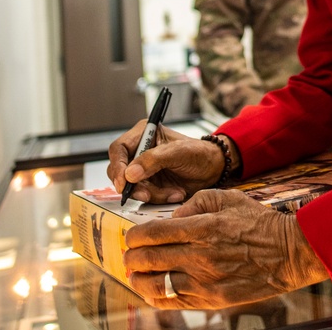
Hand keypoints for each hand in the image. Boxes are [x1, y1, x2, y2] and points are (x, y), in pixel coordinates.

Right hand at [107, 124, 223, 203]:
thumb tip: (129, 174)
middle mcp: (139, 151)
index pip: (118, 149)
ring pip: (132, 187)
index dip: (117, 167)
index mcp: (143, 134)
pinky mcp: (150, 184)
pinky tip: (175, 193)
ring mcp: (143, 170)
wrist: (214, 169)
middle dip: (134, 186)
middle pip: (120, 171)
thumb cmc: (199, 153)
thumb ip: (153, 160)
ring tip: (173, 192)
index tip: (124, 183)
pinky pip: (145, 196)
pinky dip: (159, 198)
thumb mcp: (177, 152)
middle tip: (147, 194)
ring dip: (151, 194)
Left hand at [123, 189, 329, 308]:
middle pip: (150, 259)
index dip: (135, 236)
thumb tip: (173, 216)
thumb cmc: (259, 223)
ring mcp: (206, 281)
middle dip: (132, 257)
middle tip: (128, 255)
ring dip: (140, 279)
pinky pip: (175, 302)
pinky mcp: (213, 299)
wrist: (289, 253)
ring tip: (135, 275)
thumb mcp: (229, 198)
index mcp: (202, 228)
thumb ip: (196, 202)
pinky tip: (153, 291)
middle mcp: (200, 256)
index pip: (154, 233)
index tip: (131, 237)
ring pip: (158, 284)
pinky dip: (158, 297)